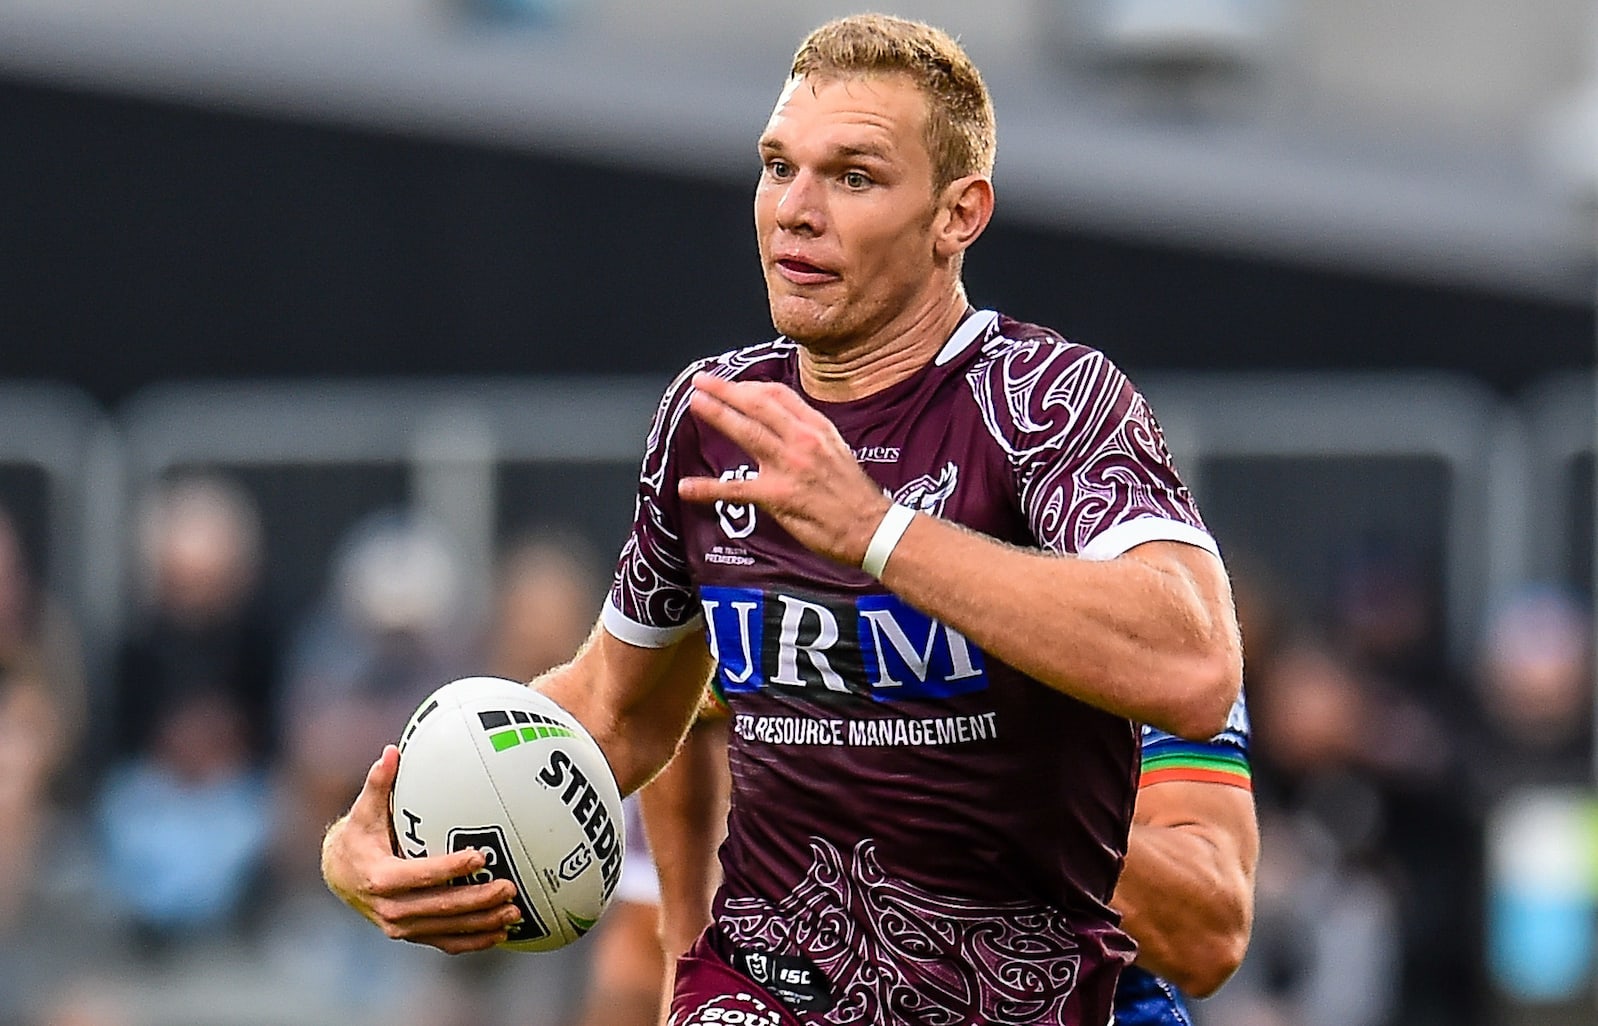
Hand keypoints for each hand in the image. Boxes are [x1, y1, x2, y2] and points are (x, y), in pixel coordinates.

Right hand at [320, 745, 523, 953]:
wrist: (339, 876)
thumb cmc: (358, 837)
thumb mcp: (363, 811)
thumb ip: (378, 783)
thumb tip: (392, 750)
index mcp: (380, 878)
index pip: (420, 875)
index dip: (450, 868)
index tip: (480, 857)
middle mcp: (389, 909)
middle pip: (439, 907)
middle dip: (477, 900)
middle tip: (510, 887)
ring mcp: (401, 927)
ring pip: (446, 929)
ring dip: (482, 923)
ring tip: (515, 912)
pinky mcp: (412, 935)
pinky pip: (445, 942)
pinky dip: (473, 941)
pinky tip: (500, 933)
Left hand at [678, 372, 889, 564]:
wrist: (873, 528)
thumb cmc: (855, 495)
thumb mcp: (838, 450)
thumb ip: (811, 435)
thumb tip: (785, 425)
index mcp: (818, 429)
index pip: (779, 395)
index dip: (750, 386)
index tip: (733, 384)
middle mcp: (803, 441)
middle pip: (758, 405)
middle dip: (726, 390)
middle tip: (702, 381)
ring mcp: (789, 467)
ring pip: (747, 433)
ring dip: (718, 415)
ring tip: (695, 403)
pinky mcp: (778, 497)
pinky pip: (736, 489)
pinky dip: (708, 488)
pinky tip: (687, 487)